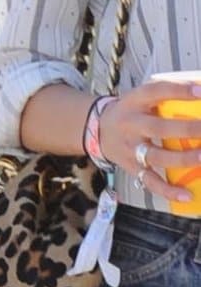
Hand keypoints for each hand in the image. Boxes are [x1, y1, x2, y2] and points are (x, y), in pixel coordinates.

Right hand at [99, 80, 200, 201]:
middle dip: (186, 129)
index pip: (157, 91)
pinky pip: (150, 181)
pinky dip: (168, 190)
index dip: (179, 91)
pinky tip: (187, 195)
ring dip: (182, 159)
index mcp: (135, 102)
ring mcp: (130, 148)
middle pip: (158, 128)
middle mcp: (131, 124)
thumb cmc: (130, 111)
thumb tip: (200, 93)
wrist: (96, 129)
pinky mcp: (132, 167)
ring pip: (156, 156)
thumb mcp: (141, 97)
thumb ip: (165, 96)